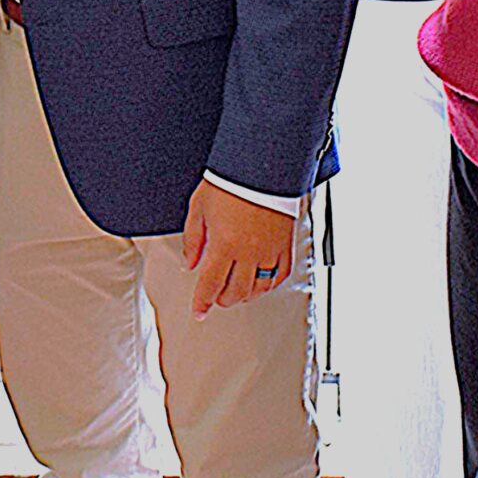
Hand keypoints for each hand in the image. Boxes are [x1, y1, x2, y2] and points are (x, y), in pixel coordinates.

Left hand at [180, 179, 296, 318]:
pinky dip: (269, 284)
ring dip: (245, 295)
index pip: (210, 285)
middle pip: (235, 292)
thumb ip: (193, 239)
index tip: (199, 311)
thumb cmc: (229, 181)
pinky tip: (261, 283)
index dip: (202, 302)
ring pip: (259, 288)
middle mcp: (249, 253)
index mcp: (224, 245)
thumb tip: (190, 264)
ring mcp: (270, 251)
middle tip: (215, 298)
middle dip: (222, 299)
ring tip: (236, 292)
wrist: (262, 165)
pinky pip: (280, 275)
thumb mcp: (199, 207)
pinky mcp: (286, 245)